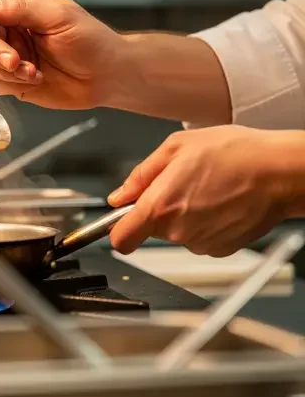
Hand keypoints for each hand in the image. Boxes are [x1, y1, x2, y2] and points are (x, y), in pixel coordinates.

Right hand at [0, 0, 124, 108]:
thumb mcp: (59, 17)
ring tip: (32, 72)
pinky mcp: (16, 82)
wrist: (106, 77)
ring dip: (4, 70)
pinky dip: (12, 83)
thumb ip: (22, 9)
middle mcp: (12, 31)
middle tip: (15, 60)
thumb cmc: (90, 40)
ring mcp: (12, 57)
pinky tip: (35, 80)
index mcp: (19, 7)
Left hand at [107, 126, 303, 256]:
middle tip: (180, 183)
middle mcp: (177, 230)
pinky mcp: (220, 249)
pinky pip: (199, 238)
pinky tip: (218, 202)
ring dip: (183, 214)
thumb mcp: (175, 147)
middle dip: (158, 209)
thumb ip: (140, 175)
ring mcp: (200, 243)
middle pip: (150, 229)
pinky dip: (203, 223)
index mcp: (160, 205)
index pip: (120, 239)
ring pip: (176, 232)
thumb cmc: (234, 153)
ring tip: (205, 189)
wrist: (279, 171)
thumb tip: (119, 195)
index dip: (116, 230)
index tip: (119, 222)